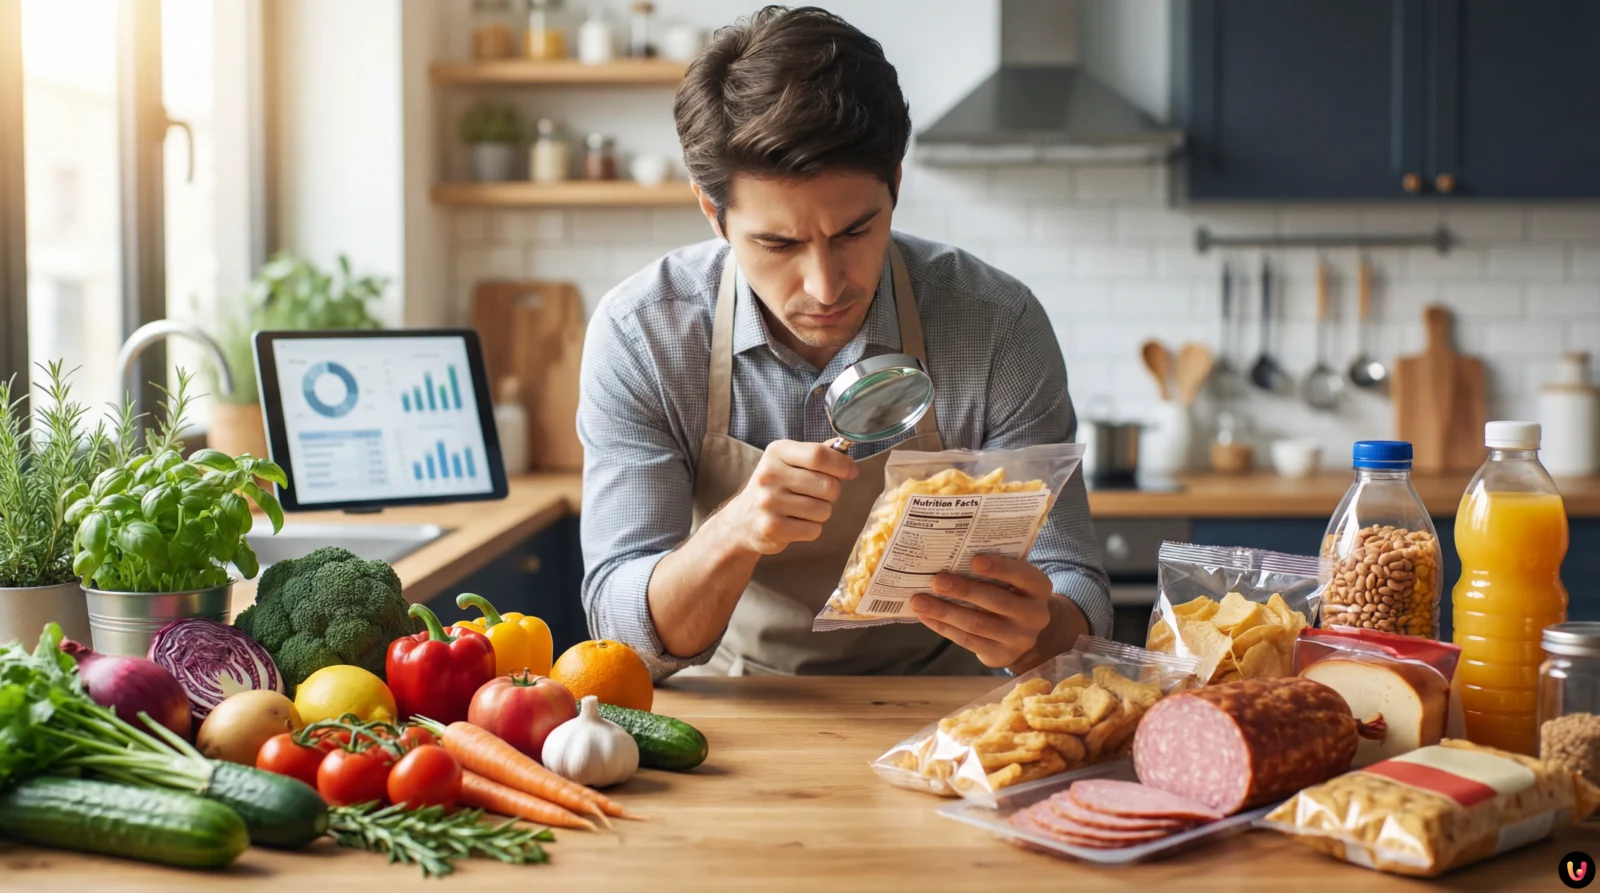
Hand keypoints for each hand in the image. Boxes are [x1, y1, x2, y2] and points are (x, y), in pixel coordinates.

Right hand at [718, 440, 857, 555]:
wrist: (743, 519)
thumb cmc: (776, 486)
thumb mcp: (789, 461)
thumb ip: (817, 454)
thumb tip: (844, 448)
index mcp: (777, 452)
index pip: (819, 455)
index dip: (842, 465)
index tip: (851, 472)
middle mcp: (770, 475)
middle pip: (828, 485)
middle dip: (832, 493)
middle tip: (817, 495)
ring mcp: (769, 502)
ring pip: (824, 510)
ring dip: (821, 512)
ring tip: (803, 509)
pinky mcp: (771, 527)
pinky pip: (813, 530)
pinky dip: (811, 529)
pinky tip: (795, 523)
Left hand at [911, 554, 1052, 668]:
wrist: (1025, 634)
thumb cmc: (1012, 594)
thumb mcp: (1015, 580)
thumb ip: (995, 569)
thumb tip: (951, 555)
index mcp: (1039, 588)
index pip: (1022, 575)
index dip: (999, 568)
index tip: (974, 560)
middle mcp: (1034, 615)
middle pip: (995, 601)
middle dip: (963, 590)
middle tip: (936, 580)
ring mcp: (1018, 639)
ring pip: (977, 624)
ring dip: (945, 612)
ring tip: (919, 601)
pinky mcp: (1001, 655)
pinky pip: (967, 641)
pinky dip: (944, 627)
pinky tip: (926, 616)